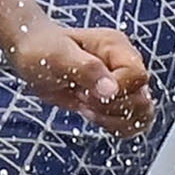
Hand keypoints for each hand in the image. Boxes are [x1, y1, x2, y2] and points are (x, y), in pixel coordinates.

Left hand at [6, 23, 156, 137]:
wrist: (32, 55)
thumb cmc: (42, 49)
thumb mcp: (58, 57)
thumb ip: (87, 70)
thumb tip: (111, 91)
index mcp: (117, 47)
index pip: (138, 77)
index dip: (116, 92)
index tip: (87, 91)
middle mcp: (125, 64)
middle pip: (142, 99)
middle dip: (112, 109)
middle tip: (83, 98)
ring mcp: (122, 83)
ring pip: (141, 113)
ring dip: (114, 120)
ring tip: (86, 107)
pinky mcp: (115, 100)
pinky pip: (131, 121)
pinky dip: (115, 127)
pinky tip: (92, 116)